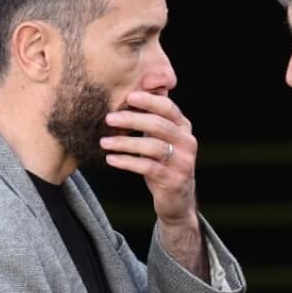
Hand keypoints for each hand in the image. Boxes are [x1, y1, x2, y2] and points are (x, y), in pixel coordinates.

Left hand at [101, 91, 204, 275]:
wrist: (177, 200)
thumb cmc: (163, 163)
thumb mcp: (161, 139)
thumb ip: (152, 118)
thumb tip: (132, 91)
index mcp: (184, 128)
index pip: (169, 108)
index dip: (149, 100)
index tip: (128, 96)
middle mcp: (187, 142)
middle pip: (159, 125)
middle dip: (132, 119)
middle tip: (108, 118)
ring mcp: (183, 162)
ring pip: (153, 147)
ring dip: (125, 143)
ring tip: (104, 142)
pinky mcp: (173, 180)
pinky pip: (148, 167)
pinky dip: (127, 162)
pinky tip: (111, 159)